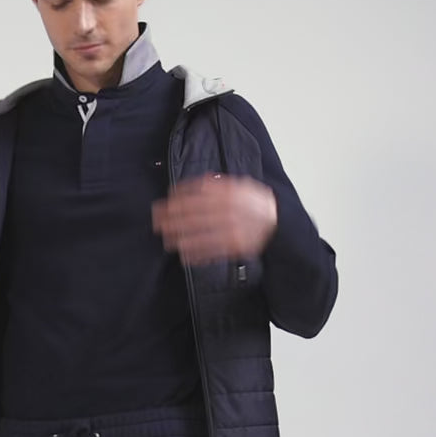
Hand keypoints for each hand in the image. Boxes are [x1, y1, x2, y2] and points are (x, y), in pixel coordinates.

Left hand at [152, 174, 276, 263]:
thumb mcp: (241, 186)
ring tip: (165, 239)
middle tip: (157, 221)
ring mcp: (231, 228)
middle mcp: (228, 209)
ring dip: (179, 237)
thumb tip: (199, 182)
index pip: (197, 192)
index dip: (178, 197)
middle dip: (172, 218)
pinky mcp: (234, 245)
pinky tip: (183, 254)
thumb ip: (220, 184)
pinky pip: (210, 250)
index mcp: (230, 192)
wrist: (279, 223)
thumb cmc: (256, 205)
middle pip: (193, 213)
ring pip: (198, 233)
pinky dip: (195, 252)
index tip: (166, 200)